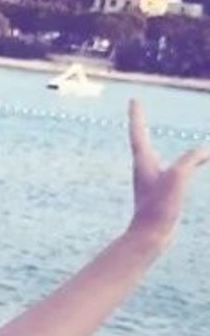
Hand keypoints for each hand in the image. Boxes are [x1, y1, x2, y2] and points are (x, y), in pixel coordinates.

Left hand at [128, 98, 209, 248]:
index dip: (136, 114)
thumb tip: (207, 149)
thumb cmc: (159, 206)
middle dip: (139, 123)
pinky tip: (187, 163)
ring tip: (149, 132)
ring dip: (152, 141)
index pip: (138, 131)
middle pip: (141, 139)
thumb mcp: (178, 176)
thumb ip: (192, 158)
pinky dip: (178, 160)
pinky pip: (170, 168)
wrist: (151, 236)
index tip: (133, 99)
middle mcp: (144, 168)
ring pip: (154, 154)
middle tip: (136, 109)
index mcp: (144, 161)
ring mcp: (151, 181)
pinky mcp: (160, 192)